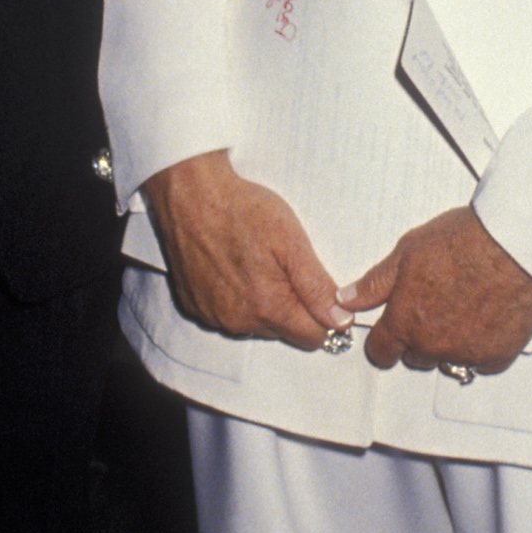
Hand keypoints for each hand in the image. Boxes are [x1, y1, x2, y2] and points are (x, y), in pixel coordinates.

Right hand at [142, 149, 347, 350]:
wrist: (190, 194)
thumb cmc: (243, 211)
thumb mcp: (291, 242)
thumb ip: (317, 287)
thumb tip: (341, 321)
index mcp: (268, 308)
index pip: (313, 337)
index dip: (322, 315)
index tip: (315, 288)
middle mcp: (239, 321)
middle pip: (283, 332)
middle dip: (290, 308)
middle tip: (281, 265)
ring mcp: (212, 316)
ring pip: (254, 324)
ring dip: (260, 304)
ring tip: (253, 262)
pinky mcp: (194, 305)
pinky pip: (225, 314)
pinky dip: (232, 298)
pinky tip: (229, 266)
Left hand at [343, 204, 531, 375]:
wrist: (510, 245)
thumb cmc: (461, 242)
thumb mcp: (406, 253)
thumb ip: (374, 284)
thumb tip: (346, 299)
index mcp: (404, 323)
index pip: (381, 351)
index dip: (382, 343)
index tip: (388, 336)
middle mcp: (433, 345)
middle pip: (415, 358)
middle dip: (416, 340)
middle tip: (431, 310)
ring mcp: (467, 353)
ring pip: (448, 361)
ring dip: (448, 345)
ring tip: (459, 312)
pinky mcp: (498, 354)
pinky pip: (483, 363)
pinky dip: (481, 349)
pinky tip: (484, 322)